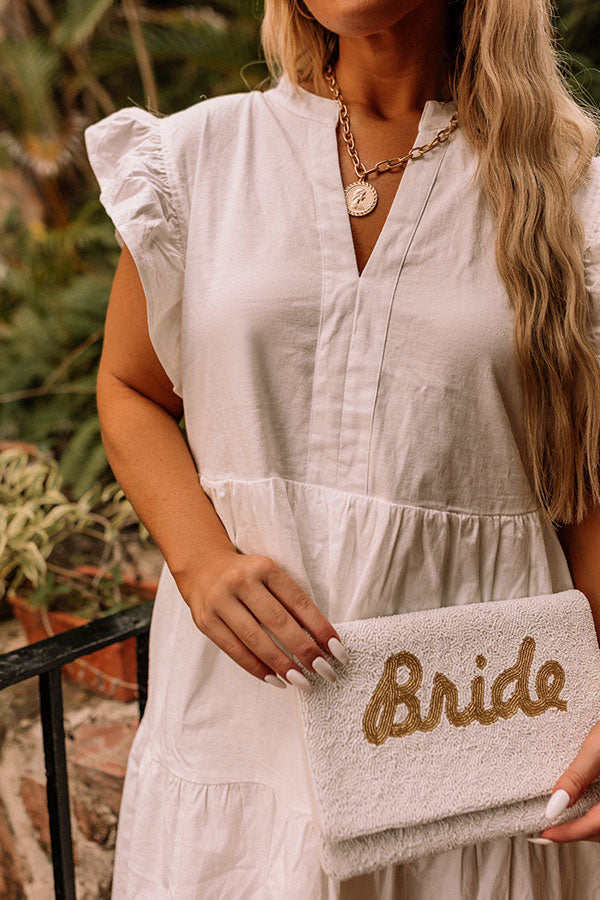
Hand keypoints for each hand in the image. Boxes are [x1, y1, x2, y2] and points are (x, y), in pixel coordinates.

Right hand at [176, 549, 349, 691]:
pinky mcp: (206, 621)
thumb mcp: (269, 576)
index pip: (298, 601)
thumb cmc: (247, 576)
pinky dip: (257, 668)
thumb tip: (320, 639)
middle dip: (304, 650)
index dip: (320, 627)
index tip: (337, 650)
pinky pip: (234, 650)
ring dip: (282, 664)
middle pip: (278, 621)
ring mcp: (220, 601)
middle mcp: (241, 581)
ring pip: (255, 639)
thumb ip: (289, 600)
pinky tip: (275, 679)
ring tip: (302, 682)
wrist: (202, 567)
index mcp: (264, 567)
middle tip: (325, 672)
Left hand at [529, 720, 599, 843]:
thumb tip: (554, 805)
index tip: (544, 834)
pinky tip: (584, 810)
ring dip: (588, 828)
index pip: (596, 824)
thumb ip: (576, 777)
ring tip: (563, 823)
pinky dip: (598, 818)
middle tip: (549, 831)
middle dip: (577, 833)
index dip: (568, 833)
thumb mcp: (597, 747)